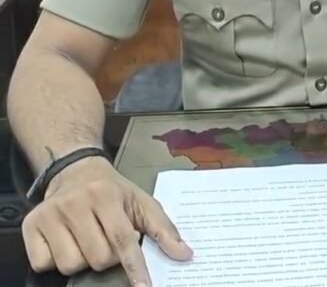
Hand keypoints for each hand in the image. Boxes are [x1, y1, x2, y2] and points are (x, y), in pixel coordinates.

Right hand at [22, 156, 191, 284]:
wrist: (76, 169)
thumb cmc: (113, 190)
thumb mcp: (141, 201)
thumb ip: (163, 228)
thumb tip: (185, 255)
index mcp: (106, 194)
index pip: (122, 240)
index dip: (135, 268)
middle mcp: (76, 202)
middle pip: (98, 258)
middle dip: (107, 257)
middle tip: (106, 237)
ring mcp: (51, 214)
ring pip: (71, 265)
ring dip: (82, 260)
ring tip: (86, 238)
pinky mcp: (31, 225)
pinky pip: (44, 264)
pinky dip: (54, 260)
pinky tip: (64, 240)